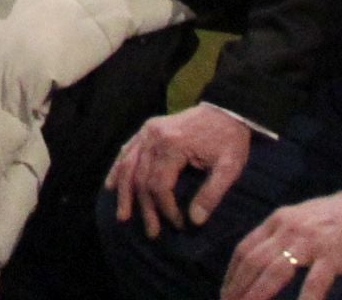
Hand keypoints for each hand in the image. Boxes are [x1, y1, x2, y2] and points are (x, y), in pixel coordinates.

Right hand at [109, 103, 255, 238]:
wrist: (226, 109)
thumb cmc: (229, 139)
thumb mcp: (229, 167)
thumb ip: (211, 194)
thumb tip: (195, 221)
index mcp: (173, 145)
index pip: (159, 185)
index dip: (166, 208)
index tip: (179, 224)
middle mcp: (154, 136)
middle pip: (142, 178)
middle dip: (146, 208)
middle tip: (152, 232)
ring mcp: (147, 130)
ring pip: (128, 166)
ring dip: (125, 193)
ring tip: (123, 216)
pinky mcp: (147, 128)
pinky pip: (127, 151)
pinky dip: (118, 169)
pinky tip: (111, 186)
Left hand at [222, 192, 341, 299]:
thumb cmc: (339, 217)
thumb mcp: (302, 219)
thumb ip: (283, 236)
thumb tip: (263, 262)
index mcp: (279, 219)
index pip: (245, 248)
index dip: (232, 273)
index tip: (225, 291)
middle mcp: (288, 228)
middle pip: (254, 261)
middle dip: (238, 287)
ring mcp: (310, 242)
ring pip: (274, 272)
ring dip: (256, 295)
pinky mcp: (332, 255)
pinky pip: (313, 282)